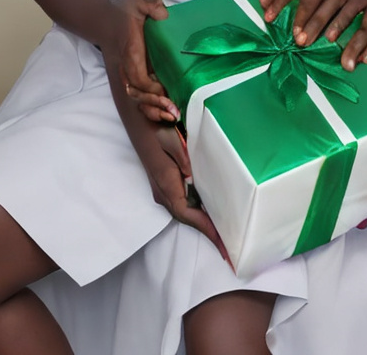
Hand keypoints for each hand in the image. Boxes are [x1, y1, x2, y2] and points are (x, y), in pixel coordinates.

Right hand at [108, 0, 179, 121]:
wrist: (104, 20)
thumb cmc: (124, 11)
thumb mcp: (138, 2)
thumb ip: (151, 6)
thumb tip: (164, 15)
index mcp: (131, 50)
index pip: (137, 74)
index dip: (150, 86)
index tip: (165, 90)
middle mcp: (128, 66)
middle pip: (137, 92)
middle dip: (154, 103)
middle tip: (174, 111)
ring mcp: (129, 73)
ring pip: (137, 98)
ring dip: (153, 109)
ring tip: (172, 116)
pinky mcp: (133, 76)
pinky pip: (138, 96)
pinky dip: (150, 107)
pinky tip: (165, 113)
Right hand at [141, 125, 226, 256]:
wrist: (137, 117)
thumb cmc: (156, 127)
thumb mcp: (171, 141)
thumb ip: (183, 158)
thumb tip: (193, 176)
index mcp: (166, 182)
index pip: (188, 213)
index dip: (206, 229)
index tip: (223, 244)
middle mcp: (162, 190)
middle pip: (187, 218)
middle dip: (208, 232)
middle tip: (229, 249)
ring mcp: (162, 187)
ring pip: (185, 211)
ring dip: (202, 223)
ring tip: (222, 236)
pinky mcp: (165, 181)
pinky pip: (183, 202)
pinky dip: (197, 211)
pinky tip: (209, 211)